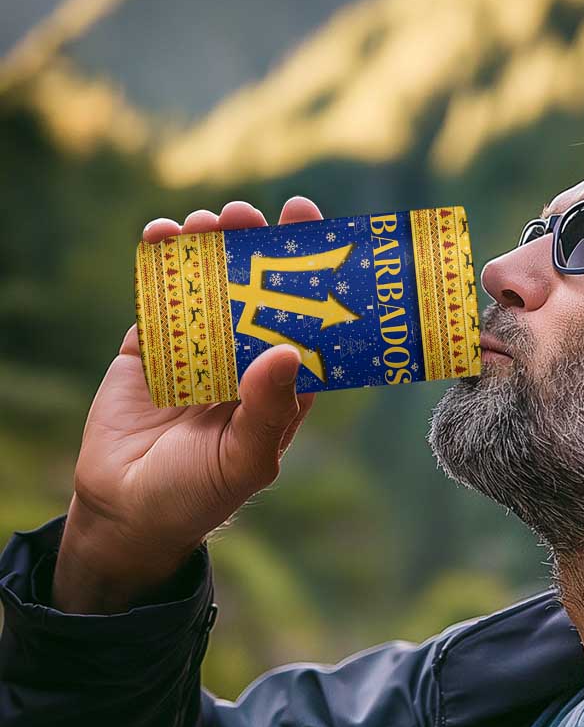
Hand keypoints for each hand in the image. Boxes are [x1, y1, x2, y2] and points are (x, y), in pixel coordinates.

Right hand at [53, 197, 322, 611]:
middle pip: (258, 294)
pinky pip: (160, 298)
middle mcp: (245, 361)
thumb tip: (287, 351)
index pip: (305, 323)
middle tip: (253, 215)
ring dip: (211, 249)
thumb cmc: (200, 494)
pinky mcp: (152, 347)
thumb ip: (268, 409)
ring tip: (210, 221)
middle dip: (258, 251)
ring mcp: (198, 350)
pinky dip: (160, 264)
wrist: (126, 511)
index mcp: (281, 386)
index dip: (312, 279)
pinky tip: (163, 234)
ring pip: (210, 287)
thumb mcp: (244, 460)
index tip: (314, 231)